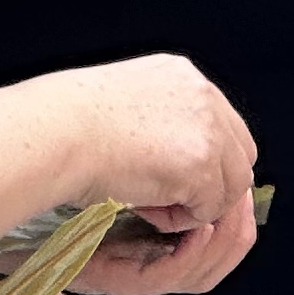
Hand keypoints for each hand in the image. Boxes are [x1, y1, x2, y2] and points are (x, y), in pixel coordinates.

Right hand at [17, 58, 258, 294]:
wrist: (54, 133)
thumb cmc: (65, 124)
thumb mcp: (120, 102)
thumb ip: (156, 118)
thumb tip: (171, 153)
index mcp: (181, 76)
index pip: (222, 123)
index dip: (206, 159)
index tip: (173, 179)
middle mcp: (203, 96)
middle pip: (239, 153)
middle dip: (211, 183)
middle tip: (167, 199)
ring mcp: (207, 130)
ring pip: (230, 185)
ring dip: (195, 204)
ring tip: (151, 205)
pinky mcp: (202, 165)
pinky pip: (208, 208)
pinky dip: (181, 219)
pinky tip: (145, 208)